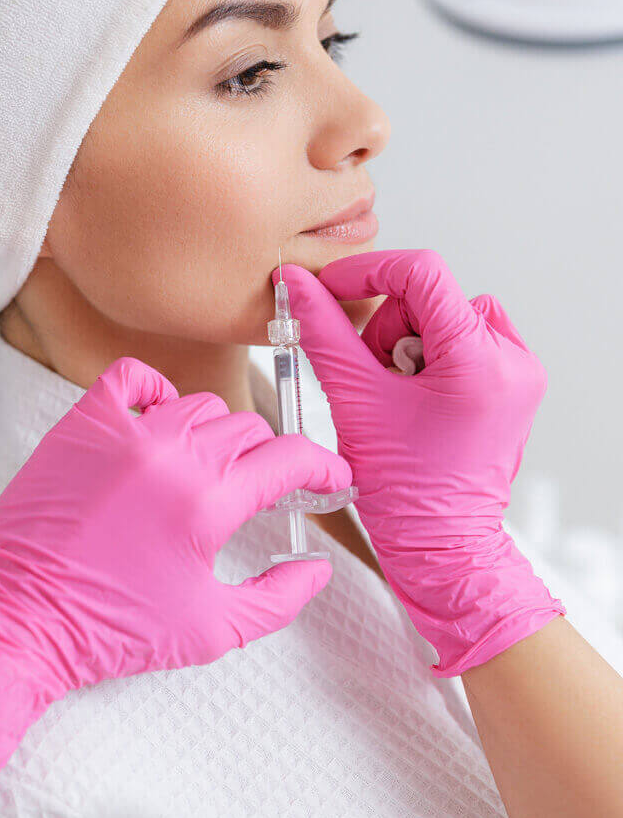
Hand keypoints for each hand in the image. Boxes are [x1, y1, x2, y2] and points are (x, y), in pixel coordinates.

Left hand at [0, 356, 350, 805]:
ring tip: (204, 467)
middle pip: (249, 429)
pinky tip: (157, 420)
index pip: (290, 455)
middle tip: (259, 489)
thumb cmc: (113, 630)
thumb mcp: (213, 631)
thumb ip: (279, 599)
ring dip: (216, 433)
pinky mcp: (82, 425)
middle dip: (267, 459)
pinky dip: (155, 389)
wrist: (19, 620)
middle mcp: (173, 455)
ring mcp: (124, 433)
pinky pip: (131, 377)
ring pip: (199, 405)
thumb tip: (317, 568)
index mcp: (210, 502)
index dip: (323, 465)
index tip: (328, 477)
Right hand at [275, 249, 563, 676]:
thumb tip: (298, 283)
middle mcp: (512, 361)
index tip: (332, 290)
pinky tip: (416, 395)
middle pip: (433, 297)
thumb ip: (323, 333)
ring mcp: (520, 373)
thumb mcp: (354, 400)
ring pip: (449, 315)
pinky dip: (433, 354)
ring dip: (409, 340)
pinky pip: (468, 338)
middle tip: (371, 375)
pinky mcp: (516, 384)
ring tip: (395, 393)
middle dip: (389, 327)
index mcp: (478, 362)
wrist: (442, 545)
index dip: (369, 273)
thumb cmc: (403, 490)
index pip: (423, 273)